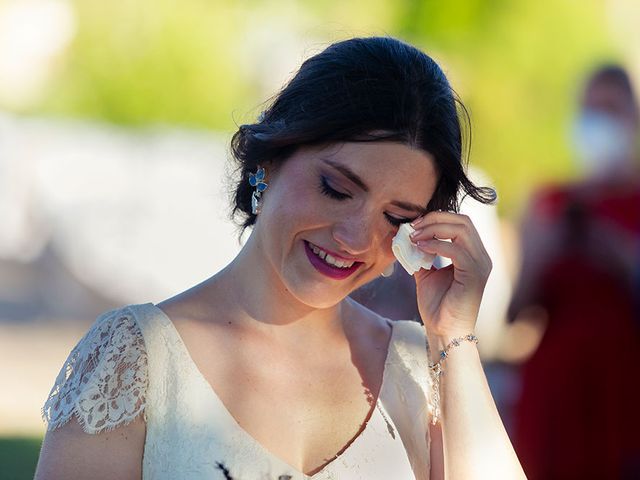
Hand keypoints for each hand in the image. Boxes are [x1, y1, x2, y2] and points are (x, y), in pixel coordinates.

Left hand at [410, 212, 491, 337]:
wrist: (443, 332)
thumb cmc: (437, 305)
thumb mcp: (427, 274)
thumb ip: (422, 255)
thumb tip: (407, 237)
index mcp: (473, 254)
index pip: (461, 222)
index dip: (437, 218)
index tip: (414, 225)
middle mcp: (481, 257)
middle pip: (463, 221)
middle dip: (435, 219)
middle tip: (413, 227)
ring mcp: (480, 265)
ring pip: (462, 230)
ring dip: (434, 229)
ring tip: (414, 237)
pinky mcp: (475, 275)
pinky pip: (456, 250)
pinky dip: (436, 245)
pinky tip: (421, 248)